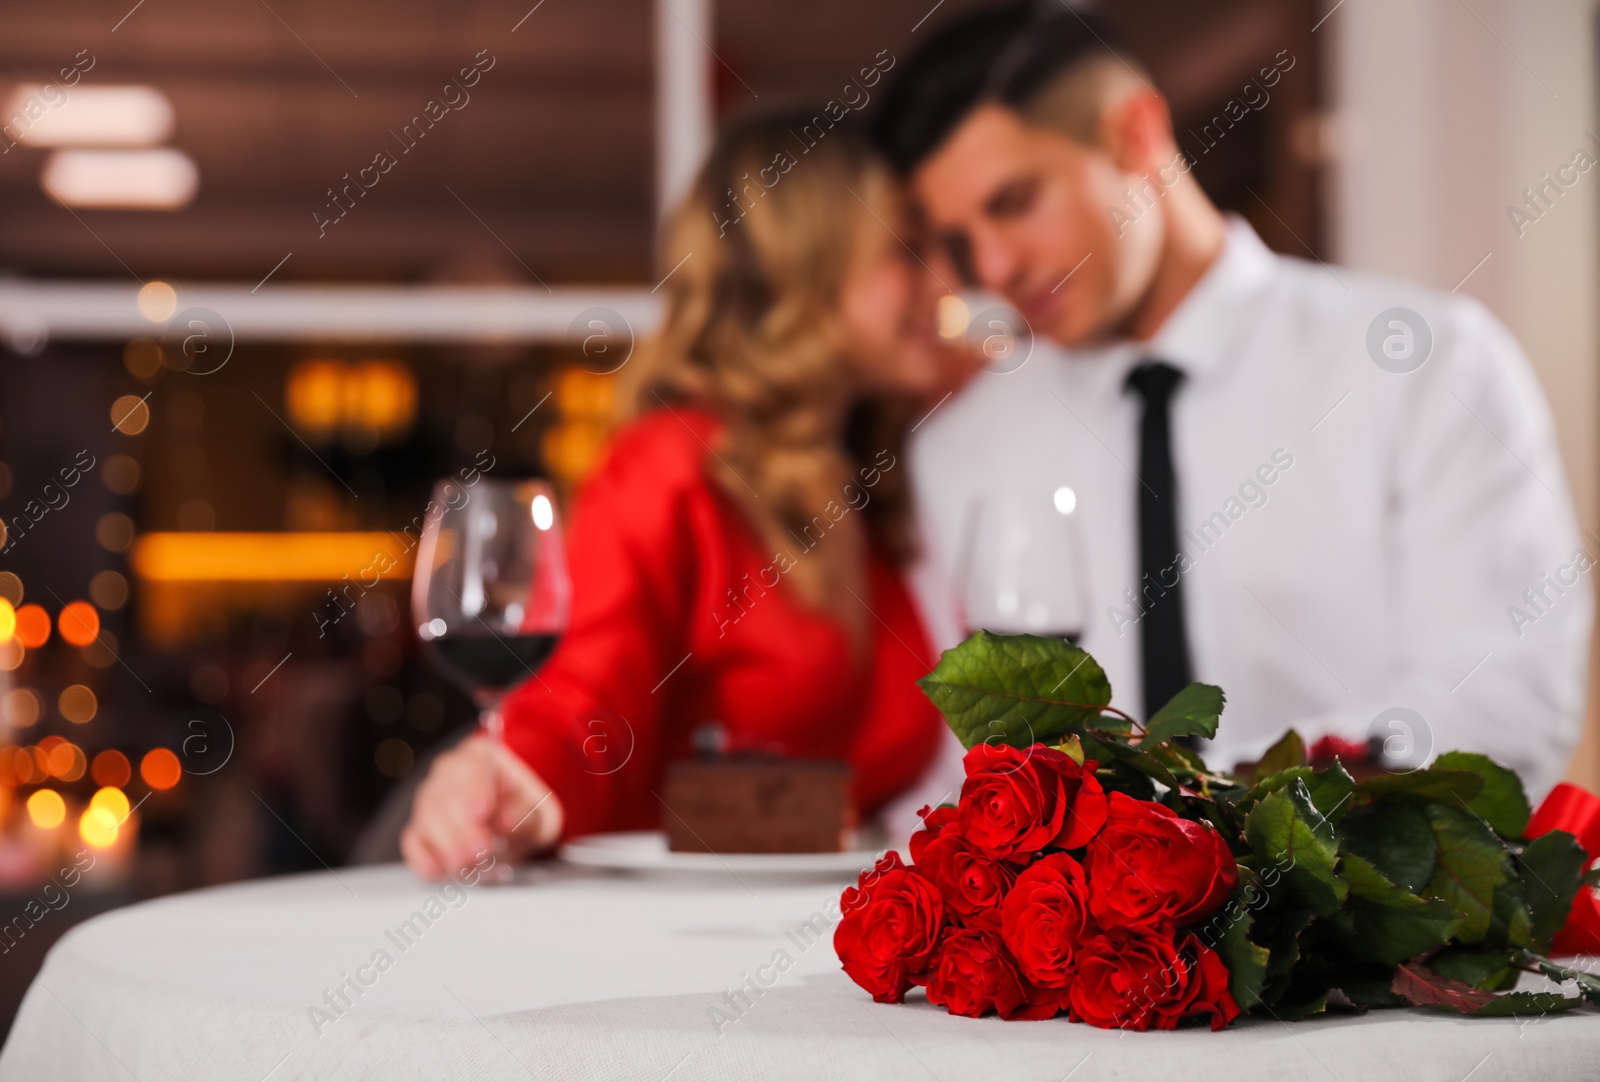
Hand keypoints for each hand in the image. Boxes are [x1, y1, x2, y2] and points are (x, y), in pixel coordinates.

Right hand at [401, 735, 564, 879]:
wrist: (514, 828)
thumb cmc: (520, 810)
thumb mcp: (533, 807)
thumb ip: (521, 810)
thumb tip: (508, 819)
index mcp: (476, 757)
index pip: (469, 766)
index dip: (474, 788)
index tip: (483, 811)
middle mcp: (446, 775)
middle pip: (442, 795)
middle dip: (460, 826)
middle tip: (480, 848)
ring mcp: (428, 802)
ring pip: (426, 818)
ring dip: (446, 844)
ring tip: (468, 863)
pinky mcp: (419, 831)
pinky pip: (413, 842)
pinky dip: (423, 858)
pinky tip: (439, 870)